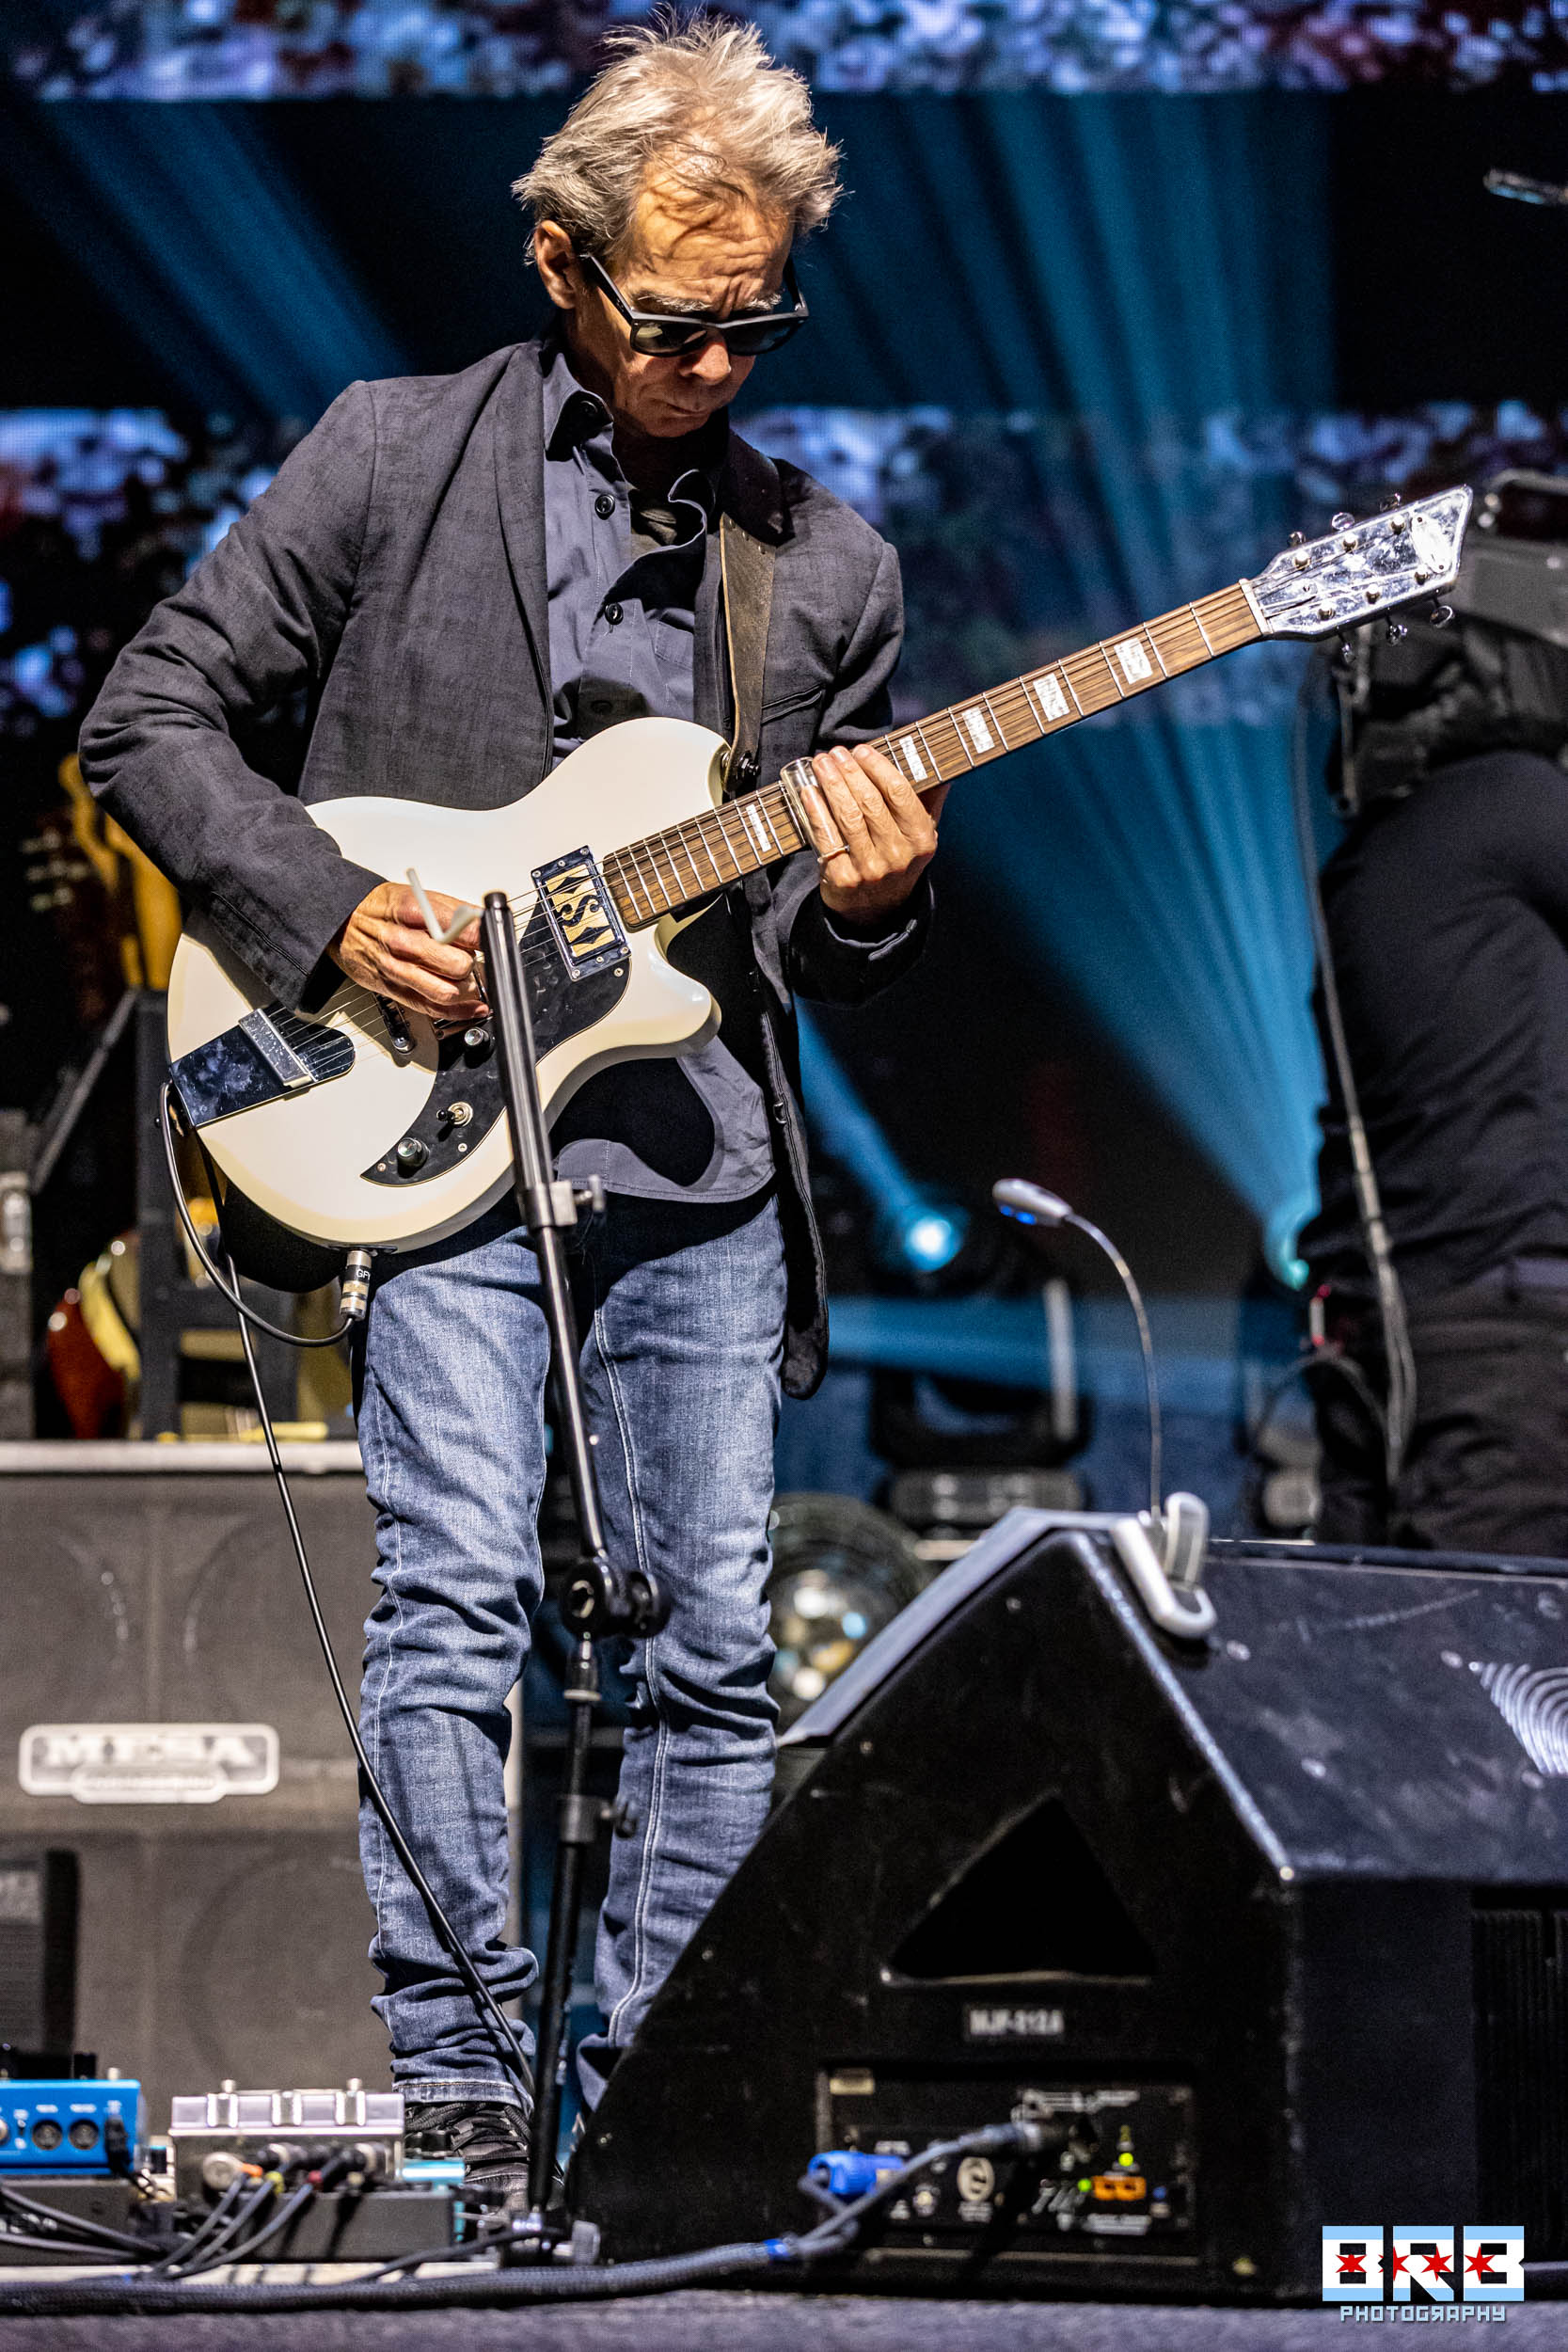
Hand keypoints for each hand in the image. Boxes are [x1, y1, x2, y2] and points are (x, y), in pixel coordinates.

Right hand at [329, 881, 485, 1021]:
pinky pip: (432, 1007)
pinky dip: (459, 1011)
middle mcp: (402, 943)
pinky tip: (473, 1006)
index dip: (484, 937)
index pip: (461, 929)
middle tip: (473, 958)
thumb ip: (451, 909)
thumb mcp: (415, 896)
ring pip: (447, 991)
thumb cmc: (380, 909)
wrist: (340, 924)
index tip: (492, 939)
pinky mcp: (394, 990)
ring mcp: (396, 969)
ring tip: (470, 980)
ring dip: (467, 989)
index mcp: (411, 912)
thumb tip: (483, 921)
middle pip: (457, 964)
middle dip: (473, 963)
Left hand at [802, 743, 946, 925]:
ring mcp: (870, 869)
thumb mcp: (921, 834)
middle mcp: (898, 856)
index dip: (878, 767)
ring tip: (821, 763)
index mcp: (922, 840)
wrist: (877, 908)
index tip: (862, 750)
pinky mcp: (844, 878)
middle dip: (850, 772)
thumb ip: (930, 799)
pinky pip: (827, 836)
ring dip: (831, 785)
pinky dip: (815, 810)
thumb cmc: (898, 859)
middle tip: (835, 753)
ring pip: (848, 816)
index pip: (899, 793)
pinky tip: (809, 791)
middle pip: (870, 802)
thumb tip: (941, 763)